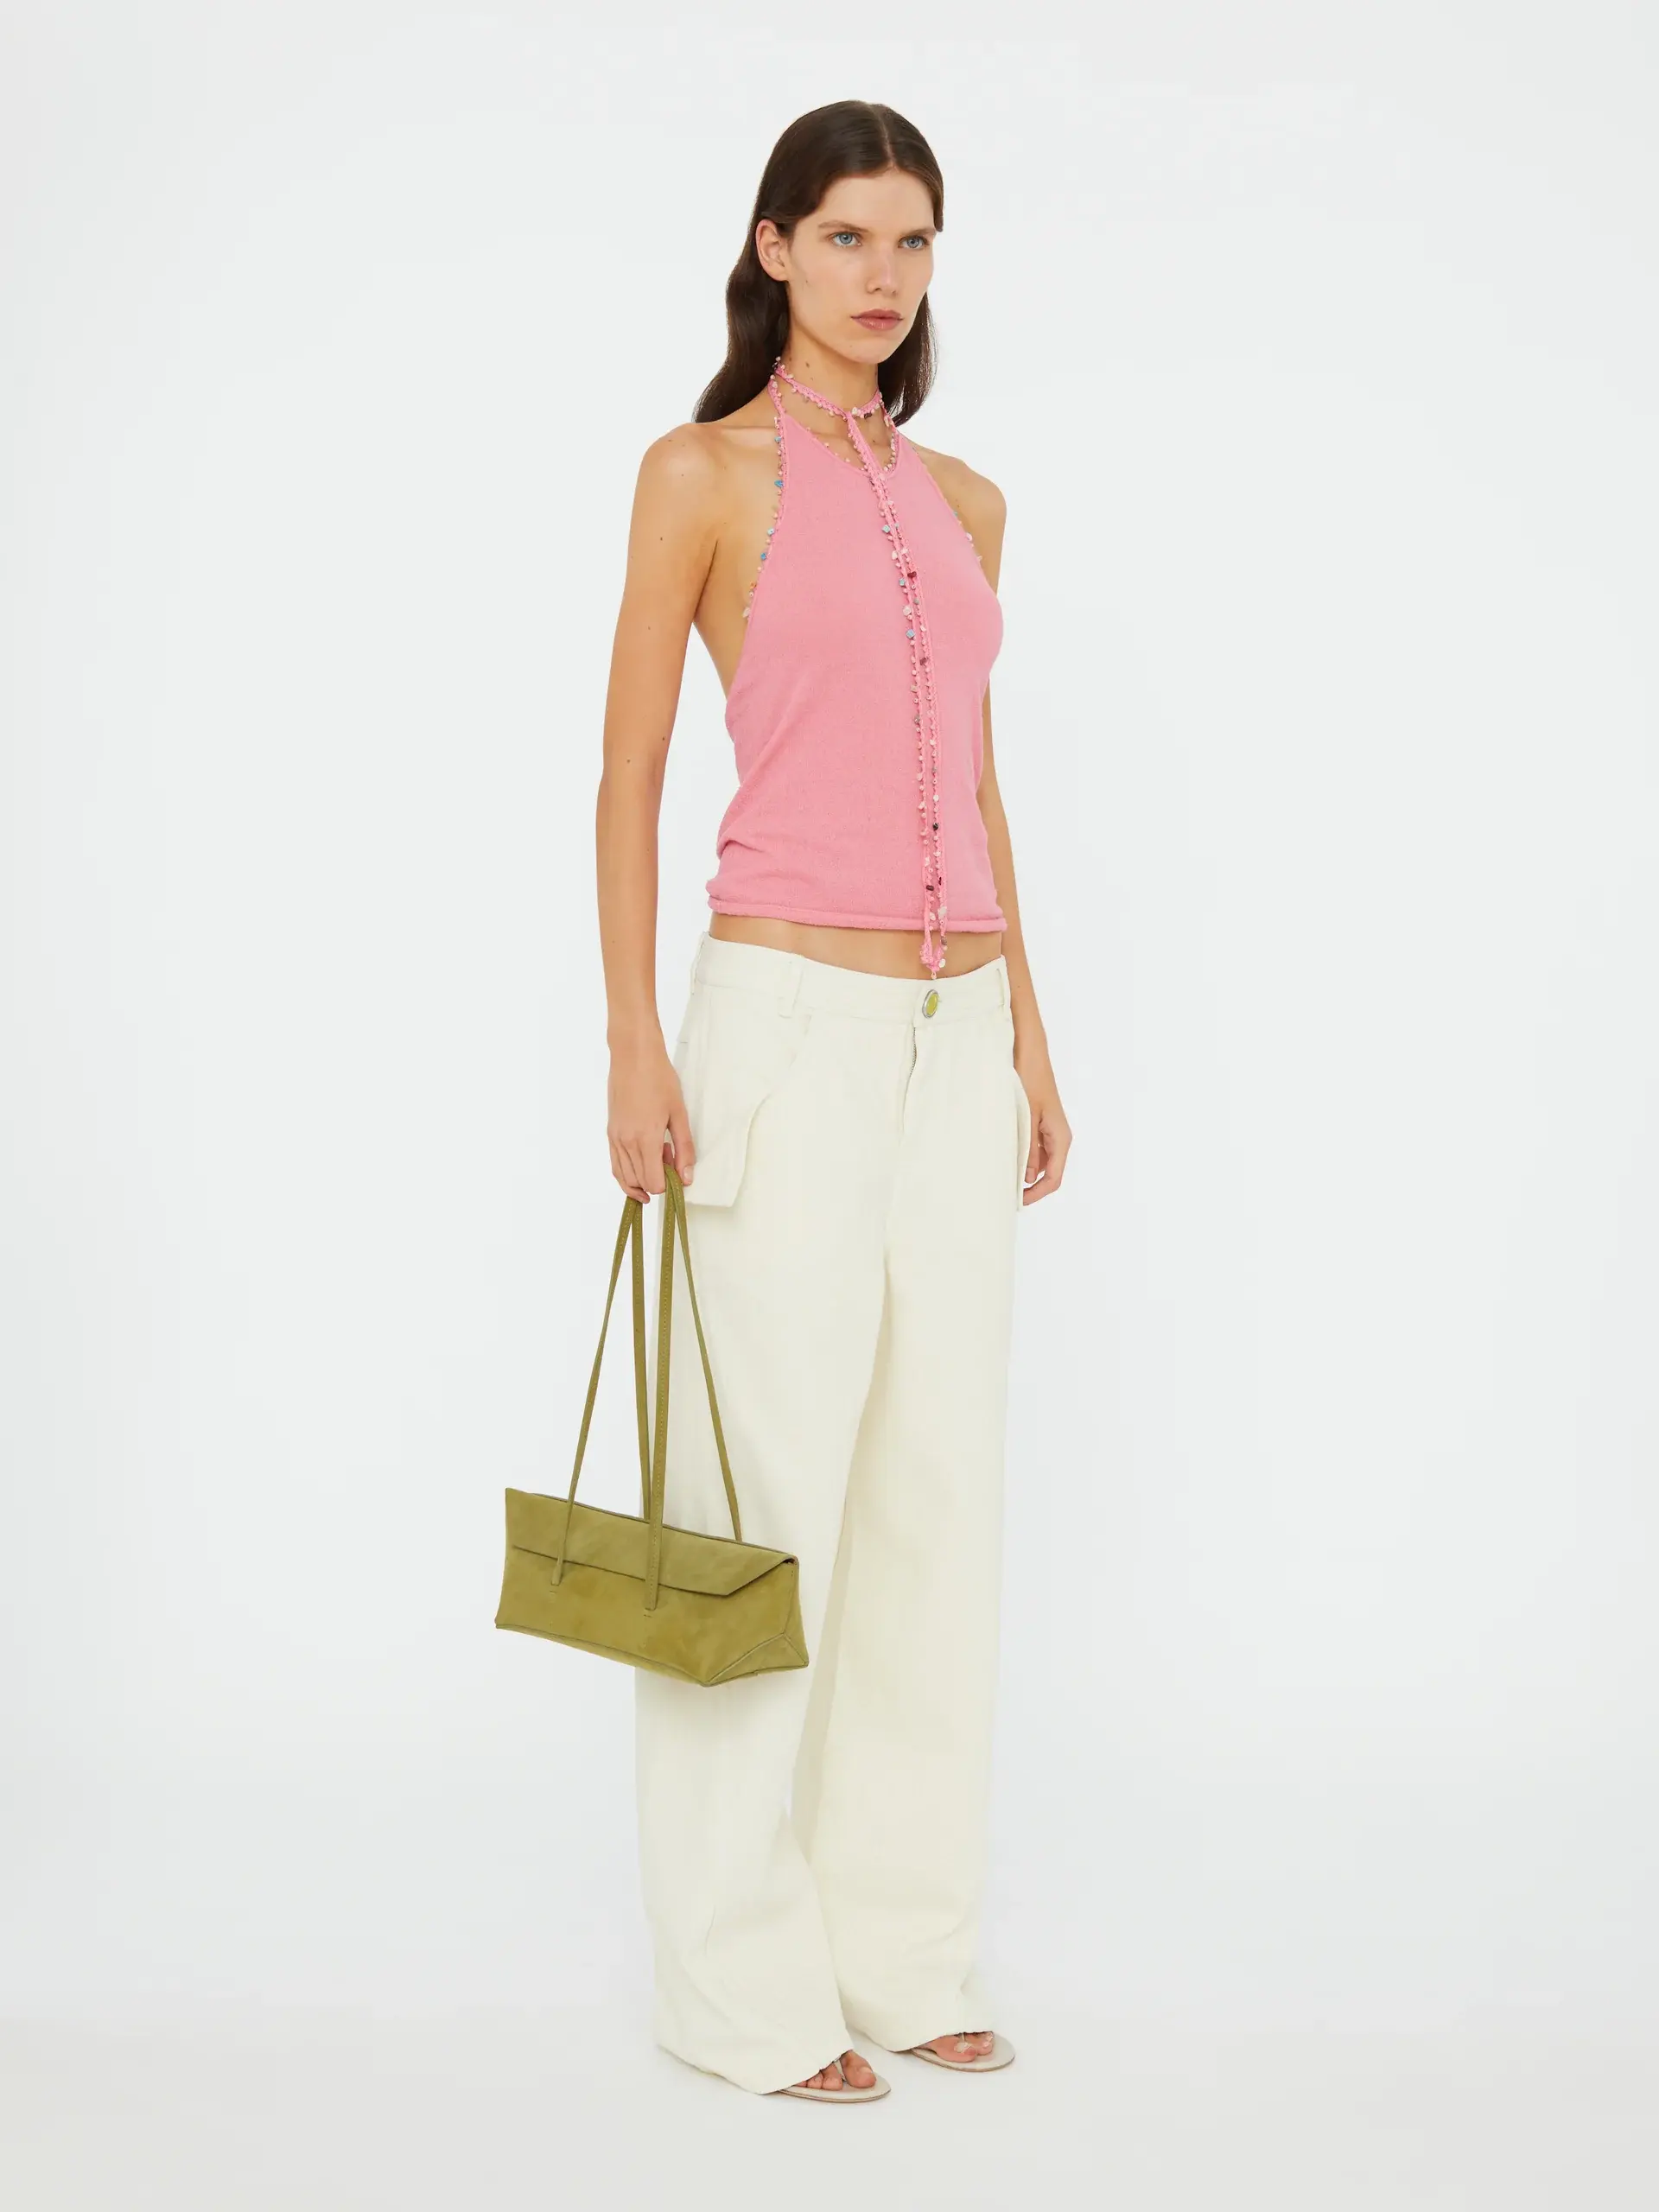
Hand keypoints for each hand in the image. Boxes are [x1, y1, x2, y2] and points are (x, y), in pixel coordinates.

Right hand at [608, 1035, 695, 1201]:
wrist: (633, 1056)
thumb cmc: (659, 1079)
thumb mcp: (679, 1114)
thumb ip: (684, 1149)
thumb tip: (686, 1178)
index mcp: (645, 1139)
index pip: (653, 1183)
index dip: (668, 1184)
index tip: (679, 1169)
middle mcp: (626, 1143)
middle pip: (640, 1183)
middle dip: (657, 1179)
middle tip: (671, 1157)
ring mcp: (615, 1139)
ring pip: (625, 1178)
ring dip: (643, 1178)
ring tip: (659, 1156)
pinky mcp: (610, 1133)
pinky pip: (616, 1165)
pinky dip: (628, 1173)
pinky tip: (642, 1164)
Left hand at [1014, 1048, 1070, 1203]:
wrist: (1030, 1055)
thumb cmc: (1030, 1081)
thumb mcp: (1027, 1118)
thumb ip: (1027, 1148)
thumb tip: (1027, 1177)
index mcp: (1061, 1138)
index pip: (1053, 1178)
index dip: (1036, 1194)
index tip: (1017, 1201)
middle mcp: (1059, 1138)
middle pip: (1048, 1174)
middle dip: (1029, 1187)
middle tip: (1006, 1194)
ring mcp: (1050, 1132)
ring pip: (1040, 1163)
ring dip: (1024, 1172)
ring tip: (1002, 1177)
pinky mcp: (1041, 1125)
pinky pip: (1035, 1149)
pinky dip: (1022, 1157)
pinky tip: (1005, 1158)